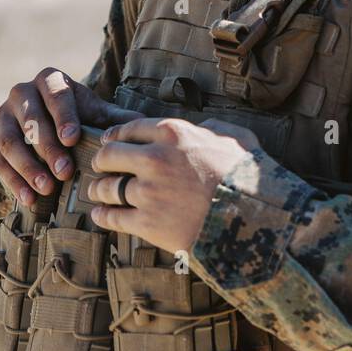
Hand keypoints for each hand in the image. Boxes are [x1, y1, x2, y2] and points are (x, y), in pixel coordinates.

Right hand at [0, 68, 136, 206]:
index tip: (73, 139)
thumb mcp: (97, 113)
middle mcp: (22, 91)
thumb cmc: (79, 116)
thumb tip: (142, 126)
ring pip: (9, 140)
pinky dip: (12, 180)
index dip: (64, 117)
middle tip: (64, 173)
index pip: (56, 96)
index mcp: (50, 79)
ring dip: (27, 167)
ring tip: (46, 189)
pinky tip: (28, 197)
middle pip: (31, 120)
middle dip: (48, 148)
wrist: (47, 119)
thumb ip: (116, 119)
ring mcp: (2, 112)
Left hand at [87, 117, 257, 254]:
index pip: (129, 128)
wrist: (253, 220)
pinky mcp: (147, 223)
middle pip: (109, 155)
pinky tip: (100, 214)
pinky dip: (102, 215)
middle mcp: (155, 159)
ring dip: (98, 189)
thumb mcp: (237, 138)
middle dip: (102, 161)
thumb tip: (203, 127)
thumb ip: (213, 128)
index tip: (109, 141)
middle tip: (101, 166)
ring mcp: (149, 192)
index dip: (114, 135)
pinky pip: (112, 217)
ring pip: (106, 187)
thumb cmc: (248, 177)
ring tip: (98, 191)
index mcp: (174, 133)